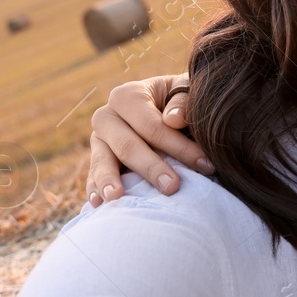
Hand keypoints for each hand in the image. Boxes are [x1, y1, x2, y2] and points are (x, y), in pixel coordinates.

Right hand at [86, 73, 210, 204]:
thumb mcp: (185, 92)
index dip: (177, 146)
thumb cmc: (179, 101)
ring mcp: (98, 140)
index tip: (204, 164)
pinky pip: (92, 176)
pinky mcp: (96, 160)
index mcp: (127, 96)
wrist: (164, 108)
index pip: (151, 125)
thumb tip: (173, 120)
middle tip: (172, 187)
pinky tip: (97, 204)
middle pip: (127, 145)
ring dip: (110, 181)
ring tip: (117, 198)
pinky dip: (94, 189)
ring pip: (102, 161)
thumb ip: (182, 101)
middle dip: (151, 168)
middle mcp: (107, 116)